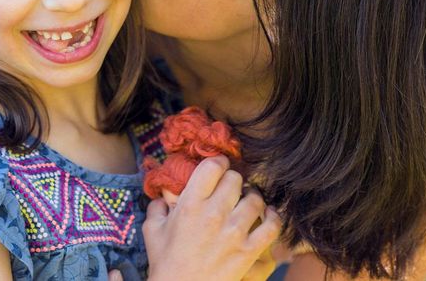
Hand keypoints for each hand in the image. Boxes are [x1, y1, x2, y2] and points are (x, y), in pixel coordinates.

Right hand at [143, 156, 280, 280]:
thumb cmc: (166, 263)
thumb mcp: (152, 230)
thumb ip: (157, 207)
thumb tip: (164, 195)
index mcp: (190, 204)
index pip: (213, 166)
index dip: (218, 163)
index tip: (218, 168)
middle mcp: (214, 213)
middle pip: (235, 179)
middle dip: (233, 180)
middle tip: (231, 188)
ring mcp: (234, 232)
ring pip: (255, 199)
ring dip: (252, 198)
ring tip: (247, 201)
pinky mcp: (249, 250)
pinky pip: (272, 226)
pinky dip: (273, 217)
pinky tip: (268, 215)